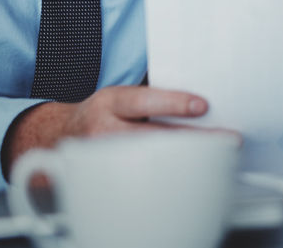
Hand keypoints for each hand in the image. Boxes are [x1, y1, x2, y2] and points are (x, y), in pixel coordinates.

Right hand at [2, 85, 209, 174]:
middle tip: (225, 139)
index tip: (202, 105)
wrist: (57, 136)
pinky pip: (137, 183)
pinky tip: (188, 178)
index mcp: (109, 103)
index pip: (143, 101)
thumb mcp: (119, 98)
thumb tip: (198, 103)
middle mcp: (103, 131)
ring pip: (146, 163)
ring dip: (184, 162)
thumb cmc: (101, 114)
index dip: (173, 103)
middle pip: (151, 137)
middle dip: (191, 139)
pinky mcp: (102, 181)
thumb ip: (149, 101)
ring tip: (214, 158)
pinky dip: (166, 181)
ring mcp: (102, 160)